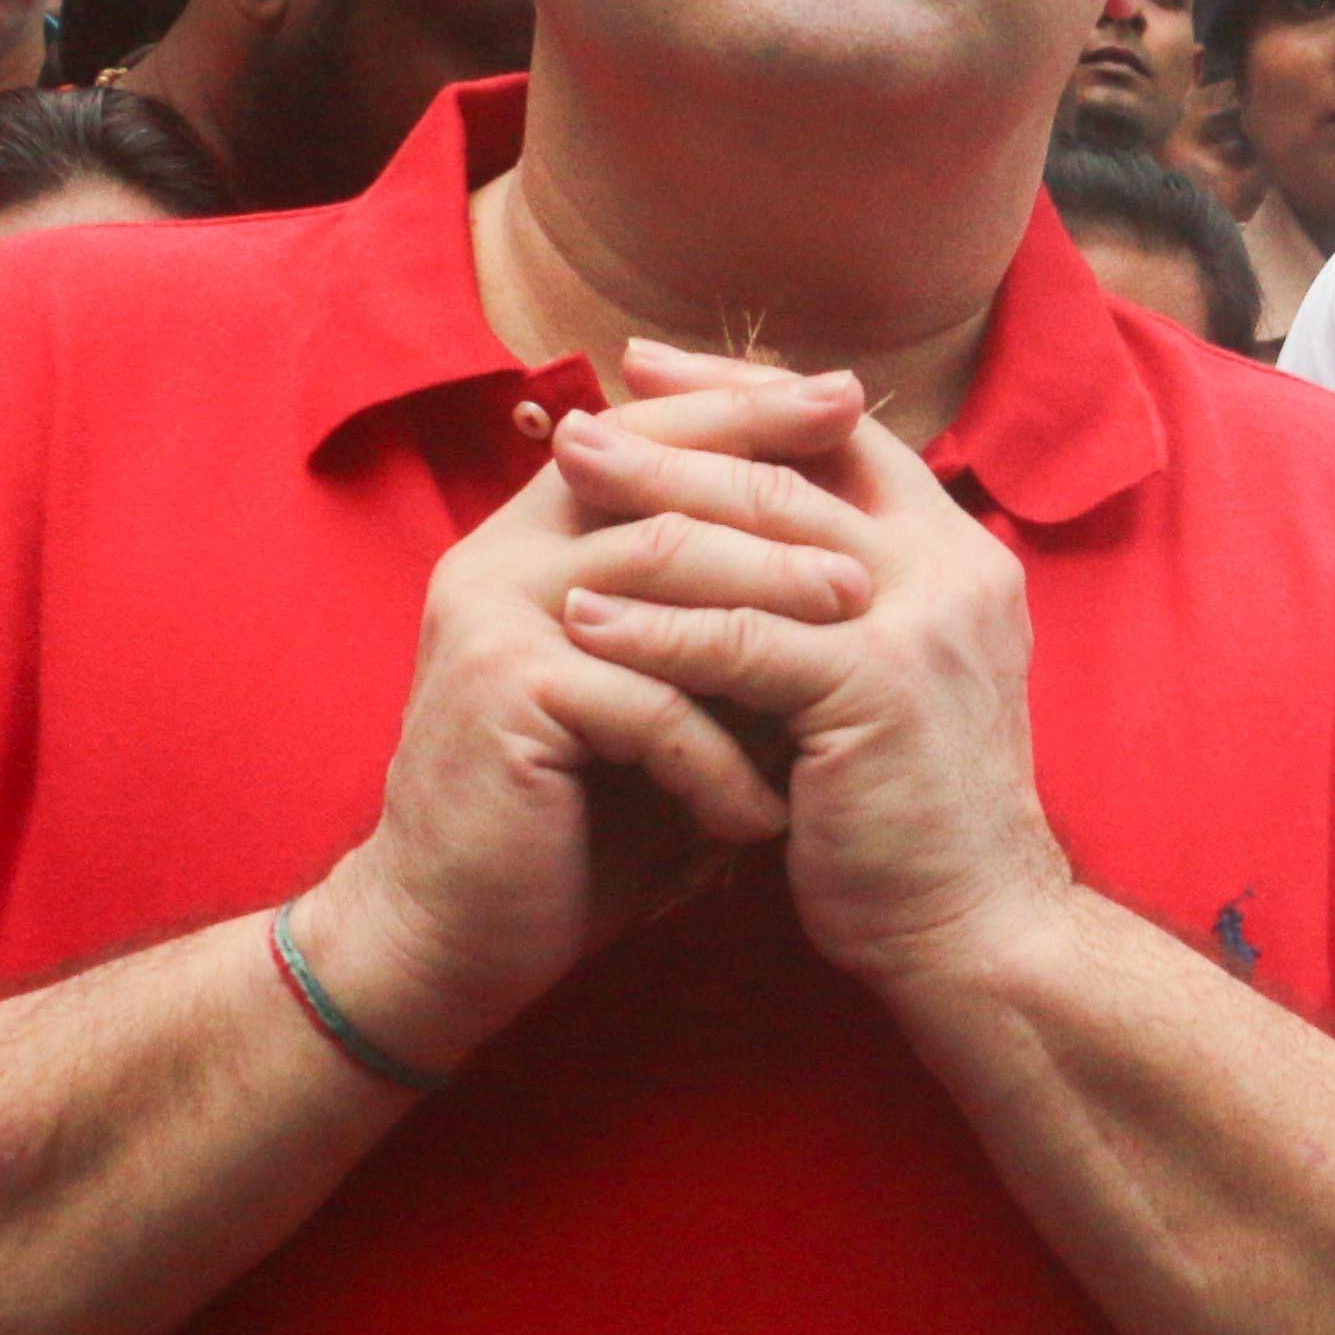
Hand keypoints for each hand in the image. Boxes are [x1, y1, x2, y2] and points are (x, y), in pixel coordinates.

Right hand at [298, 361, 859, 1068]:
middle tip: (878, 565)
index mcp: (538, 535)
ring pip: (661, 569)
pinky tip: (768, 820)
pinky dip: (719, 760)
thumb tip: (860, 559)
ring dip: (770, 614)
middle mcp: (501, 554)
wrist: (456, 935)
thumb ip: (723, 627)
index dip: (749, 410)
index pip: (654, 436)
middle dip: (781, 508)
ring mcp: (492, 614)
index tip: (852, 399)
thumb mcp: (667, 706)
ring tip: (855, 657)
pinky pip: (644, 700)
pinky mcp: (500, 692)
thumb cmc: (578, 820)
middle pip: (662, 482)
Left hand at [538, 340, 1072, 995]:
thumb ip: (839, 602)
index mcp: (962, 559)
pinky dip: (653, 623)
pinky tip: (580, 615)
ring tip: (559, 485)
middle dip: (678, 435)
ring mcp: (923, 624)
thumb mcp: (889, 682)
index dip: (748, 396)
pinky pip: (740, 637)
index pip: (848, 438)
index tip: (651, 372)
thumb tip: (737, 537)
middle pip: (797, 466)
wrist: (977, 929)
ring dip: (649, 503)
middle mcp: (955, 572)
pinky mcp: (876, 689)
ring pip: (763, 532)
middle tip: (580, 420)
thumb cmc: (913, 820)